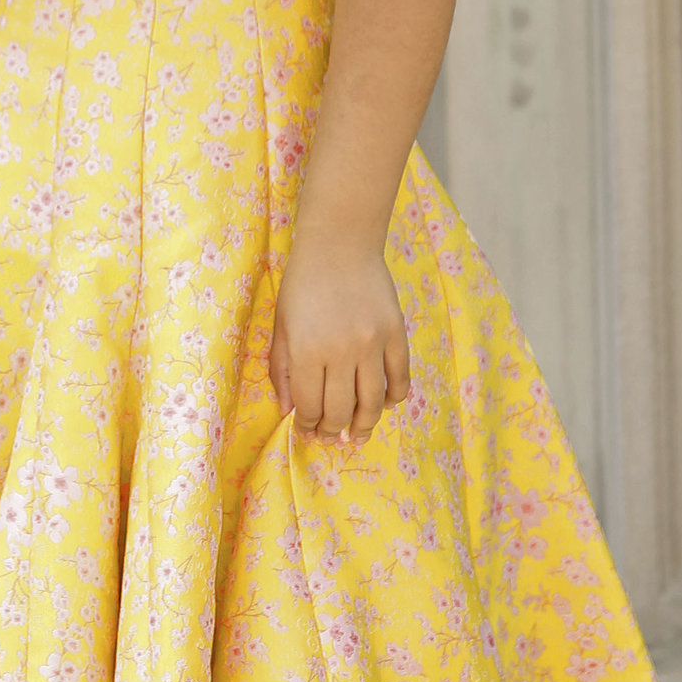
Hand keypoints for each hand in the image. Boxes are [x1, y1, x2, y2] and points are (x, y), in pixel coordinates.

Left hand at [269, 235, 410, 441]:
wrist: (340, 243)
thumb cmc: (303, 283)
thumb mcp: (281, 324)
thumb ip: (281, 369)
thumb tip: (289, 410)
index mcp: (307, 350)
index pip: (309, 406)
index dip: (308, 425)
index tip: (307, 431)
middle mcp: (341, 351)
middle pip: (340, 410)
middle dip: (333, 431)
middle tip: (331, 438)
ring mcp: (373, 343)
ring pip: (373, 402)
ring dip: (365, 425)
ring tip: (358, 435)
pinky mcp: (396, 334)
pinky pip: (400, 377)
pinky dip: (394, 397)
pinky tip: (386, 405)